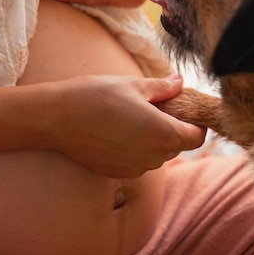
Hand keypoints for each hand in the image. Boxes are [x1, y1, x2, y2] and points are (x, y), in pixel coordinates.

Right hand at [40, 74, 205, 177]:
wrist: (56, 118)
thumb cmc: (96, 96)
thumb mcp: (134, 85)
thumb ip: (163, 87)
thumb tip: (180, 81)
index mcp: (164, 134)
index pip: (197, 137)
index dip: (195, 123)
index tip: (184, 109)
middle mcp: (153, 157)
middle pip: (177, 146)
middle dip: (173, 128)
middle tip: (156, 106)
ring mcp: (135, 168)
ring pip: (157, 155)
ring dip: (153, 139)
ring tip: (133, 117)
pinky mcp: (117, 172)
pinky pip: (138, 162)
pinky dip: (135, 149)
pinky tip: (117, 131)